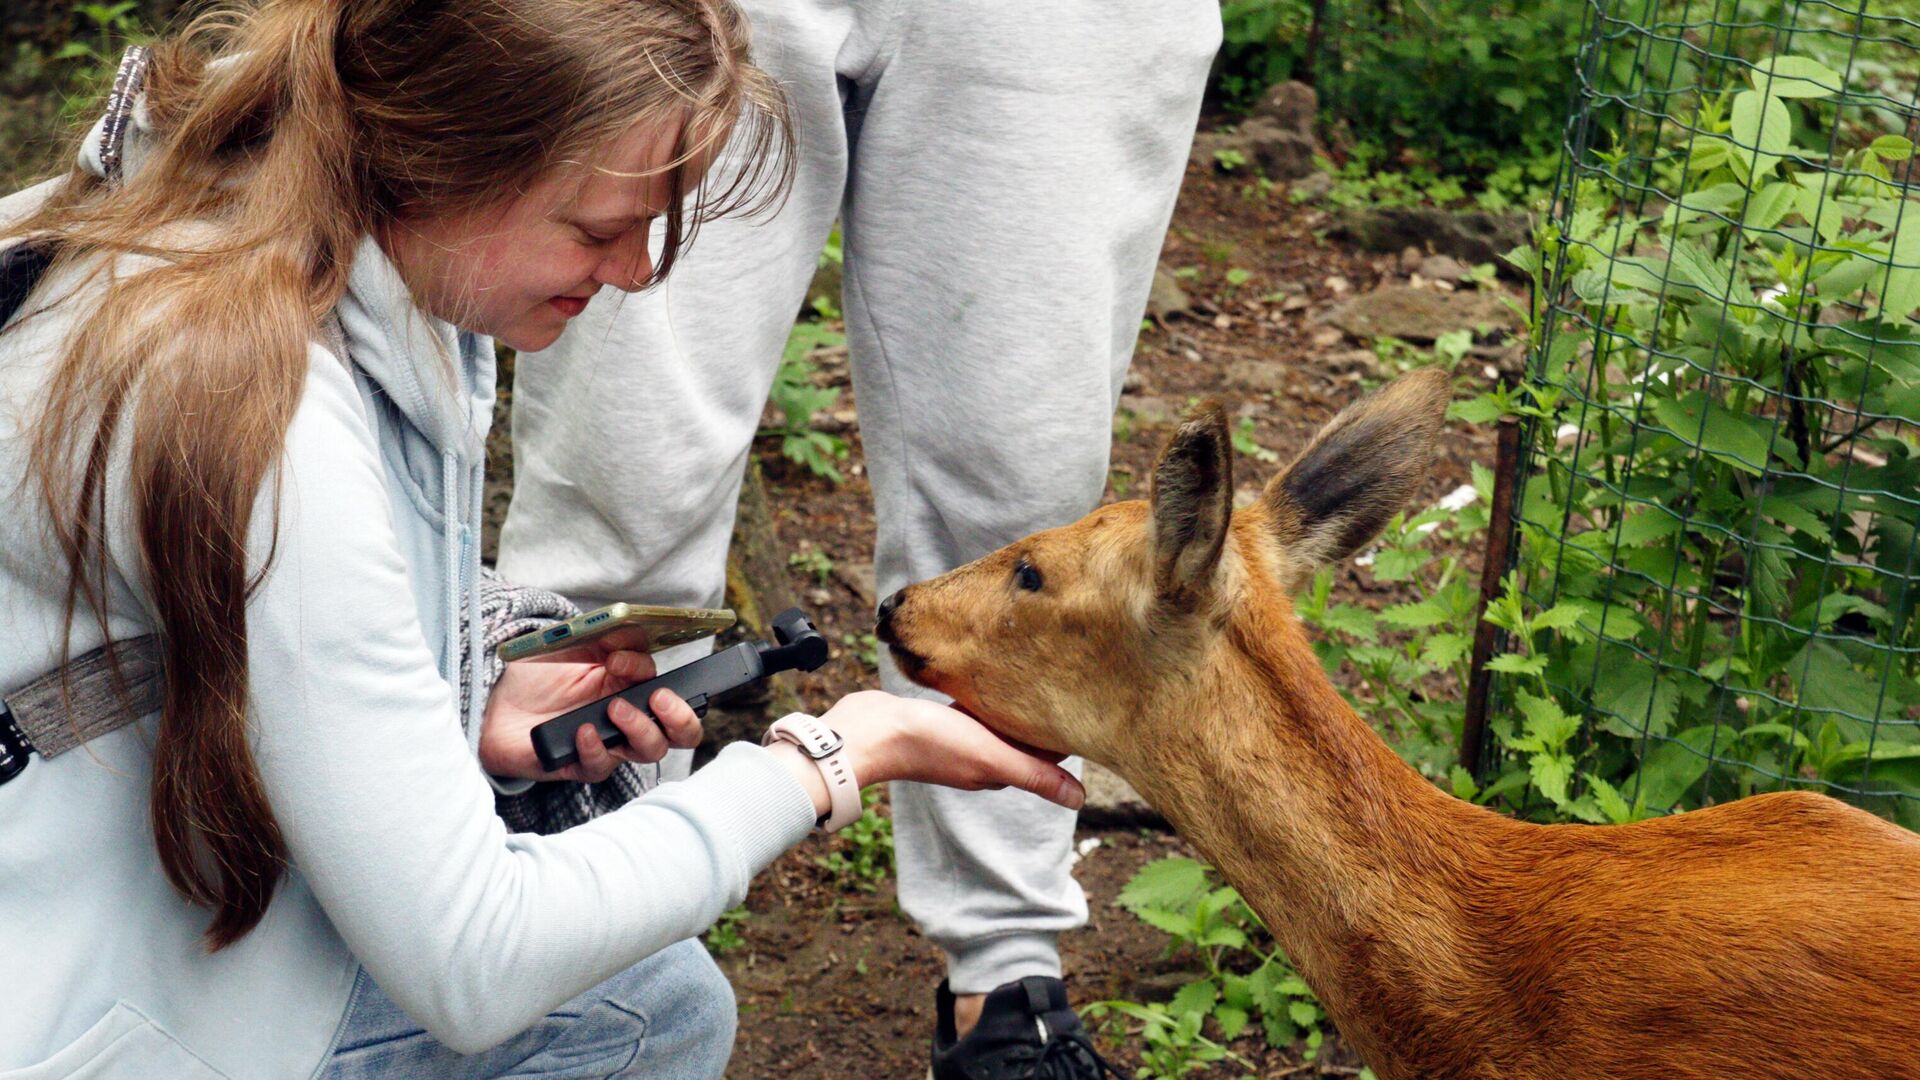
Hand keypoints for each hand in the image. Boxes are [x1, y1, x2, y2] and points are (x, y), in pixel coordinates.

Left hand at [480, 631, 703, 782]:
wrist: (496, 703)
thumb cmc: (539, 675)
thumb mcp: (577, 645)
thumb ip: (610, 639)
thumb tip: (632, 635)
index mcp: (634, 688)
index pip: (671, 689)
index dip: (653, 673)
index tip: (620, 660)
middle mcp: (630, 719)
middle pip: (680, 732)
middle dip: (681, 718)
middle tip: (659, 700)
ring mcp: (610, 744)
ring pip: (650, 751)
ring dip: (640, 729)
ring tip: (614, 709)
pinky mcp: (583, 764)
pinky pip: (602, 766)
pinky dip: (595, 749)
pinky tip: (582, 730)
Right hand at [769, 690, 1082, 812]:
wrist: (869, 730)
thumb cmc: (930, 743)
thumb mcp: (990, 755)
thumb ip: (1034, 774)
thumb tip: (1080, 800)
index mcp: (997, 770)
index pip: (1043, 757)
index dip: (1065, 738)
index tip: (1088, 711)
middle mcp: (981, 757)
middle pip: (1024, 740)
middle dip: (1045, 721)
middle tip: (1071, 685)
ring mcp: (960, 739)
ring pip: (1000, 723)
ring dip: (1018, 709)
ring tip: (1041, 678)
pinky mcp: (941, 718)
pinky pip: (974, 708)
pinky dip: (989, 697)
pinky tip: (995, 677)